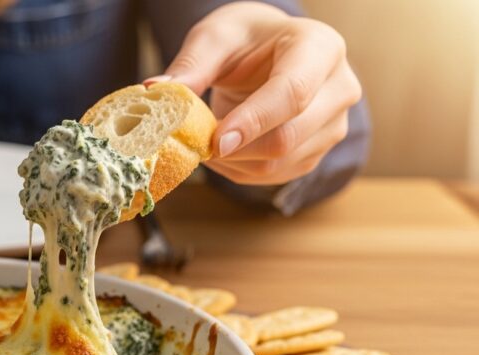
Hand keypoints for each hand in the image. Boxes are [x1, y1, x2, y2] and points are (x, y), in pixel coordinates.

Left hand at [149, 2, 361, 185]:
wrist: (271, 52)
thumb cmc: (246, 40)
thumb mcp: (215, 37)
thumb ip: (191, 64)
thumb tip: (157, 89)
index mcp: (320, 47)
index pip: (292, 92)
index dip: (253, 121)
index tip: (214, 142)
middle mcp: (339, 87)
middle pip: (288, 136)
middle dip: (234, 149)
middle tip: (193, 143)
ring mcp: (334, 124)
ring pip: (280, 163)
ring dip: (232, 162)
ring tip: (204, 141)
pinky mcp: (317, 151)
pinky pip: (275, 175)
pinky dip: (239, 171)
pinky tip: (221, 152)